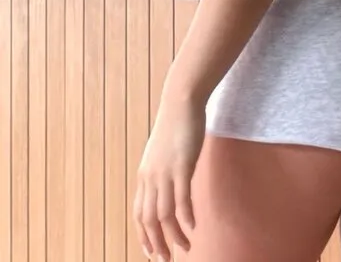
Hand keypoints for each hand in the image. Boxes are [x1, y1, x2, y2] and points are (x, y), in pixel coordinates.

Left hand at [133, 92, 203, 259]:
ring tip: (185, 248)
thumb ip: (162, 169)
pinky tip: (192, 227)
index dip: (144, 236)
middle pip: (149, 219)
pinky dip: (185, 216)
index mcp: (145, 176)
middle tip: (166, 260)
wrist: (180, 101)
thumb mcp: (162, 151)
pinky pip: (181, 198)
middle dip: (157, 243)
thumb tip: (167, 182)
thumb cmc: (175, 123)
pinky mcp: (181, 166)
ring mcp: (165, 173)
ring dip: (174, 235)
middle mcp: (151, 178)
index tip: (151, 252)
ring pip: (164, 214)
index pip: (139, 213)